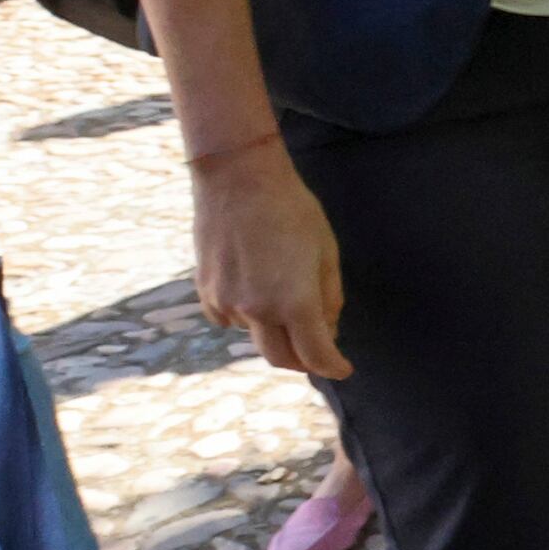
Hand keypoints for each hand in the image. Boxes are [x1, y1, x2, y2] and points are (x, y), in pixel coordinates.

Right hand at [189, 139, 348, 378]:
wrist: (238, 179)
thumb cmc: (292, 209)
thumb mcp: (326, 251)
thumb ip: (329, 297)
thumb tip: (327, 331)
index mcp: (294, 301)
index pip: (316, 355)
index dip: (333, 367)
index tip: (343, 369)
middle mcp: (257, 310)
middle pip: (281, 358)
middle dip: (303, 362)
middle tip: (318, 353)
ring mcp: (226, 303)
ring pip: (255, 336)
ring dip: (274, 330)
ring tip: (283, 294)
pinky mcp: (206, 293)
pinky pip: (229, 320)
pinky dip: (246, 315)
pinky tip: (254, 286)